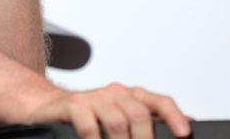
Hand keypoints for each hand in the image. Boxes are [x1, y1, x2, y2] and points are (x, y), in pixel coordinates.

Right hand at [28, 84, 190, 138]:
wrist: (45, 107)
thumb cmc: (85, 116)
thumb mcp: (117, 118)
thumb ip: (145, 123)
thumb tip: (181, 128)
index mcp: (130, 97)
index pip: (159, 101)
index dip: (174, 117)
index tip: (184, 134)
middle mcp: (114, 94)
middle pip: (139, 114)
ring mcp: (93, 98)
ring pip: (117, 122)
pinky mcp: (72, 105)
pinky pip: (89, 125)